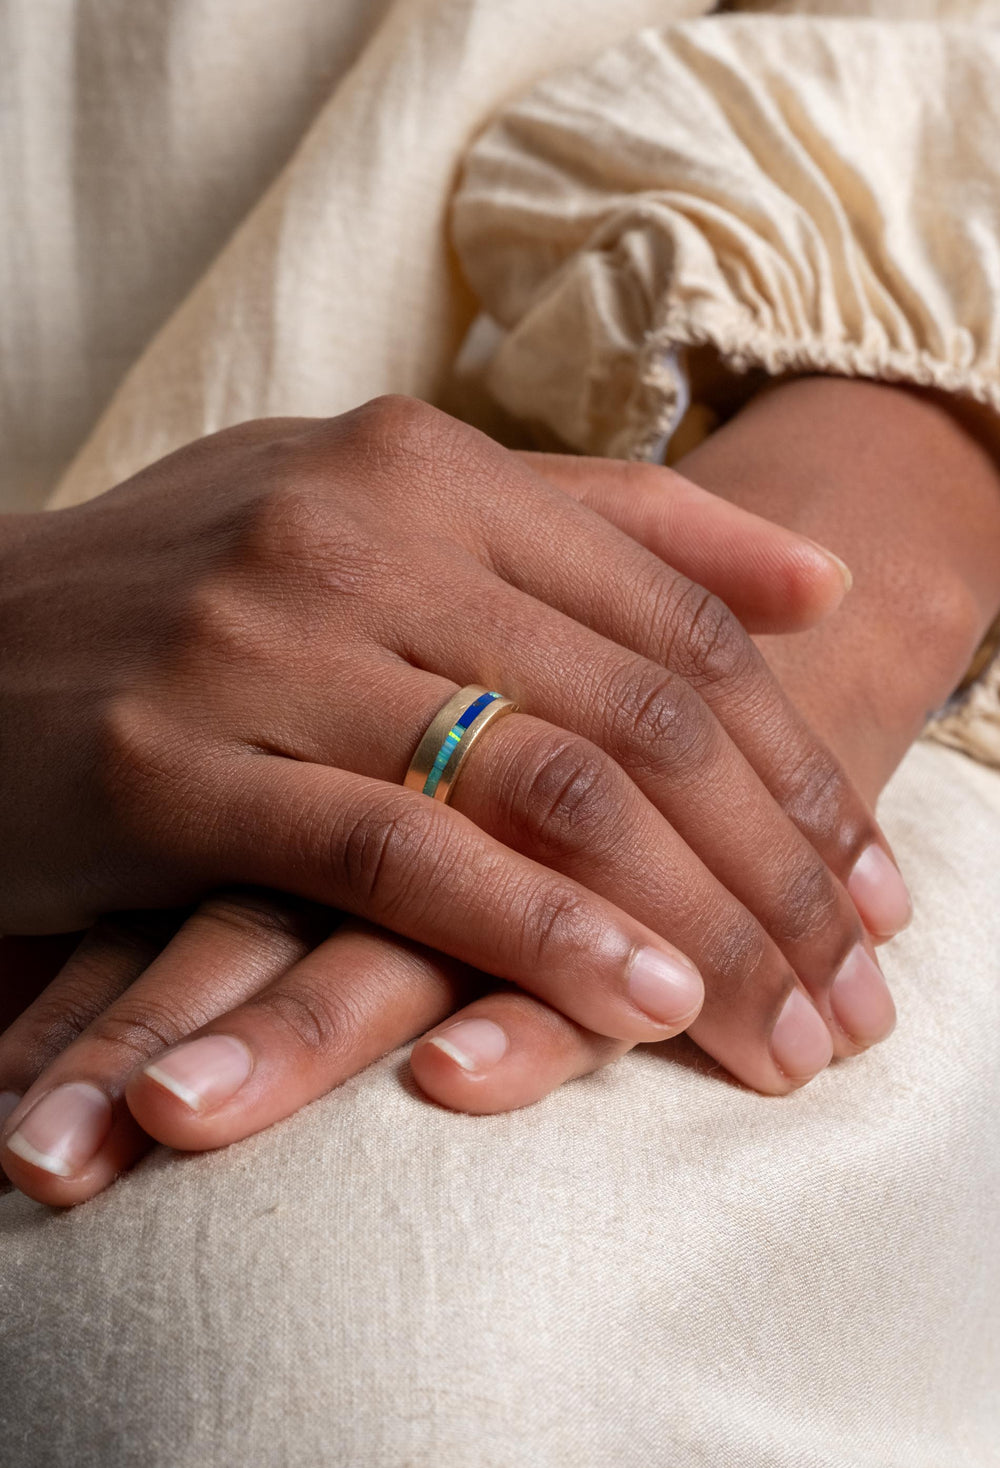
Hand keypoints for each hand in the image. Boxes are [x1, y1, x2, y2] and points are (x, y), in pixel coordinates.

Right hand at [0, 402, 906, 1203]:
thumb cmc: (197, 589)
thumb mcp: (384, 511)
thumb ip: (599, 527)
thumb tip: (816, 575)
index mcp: (420, 463)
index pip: (676, 618)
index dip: (796, 758)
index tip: (869, 875)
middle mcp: (354, 530)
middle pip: (641, 709)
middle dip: (774, 863)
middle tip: (855, 979)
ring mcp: (261, 641)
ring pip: (547, 786)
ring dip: (692, 921)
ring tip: (779, 1022)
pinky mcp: (177, 765)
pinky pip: (403, 858)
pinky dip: (540, 935)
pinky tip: (638, 1007)